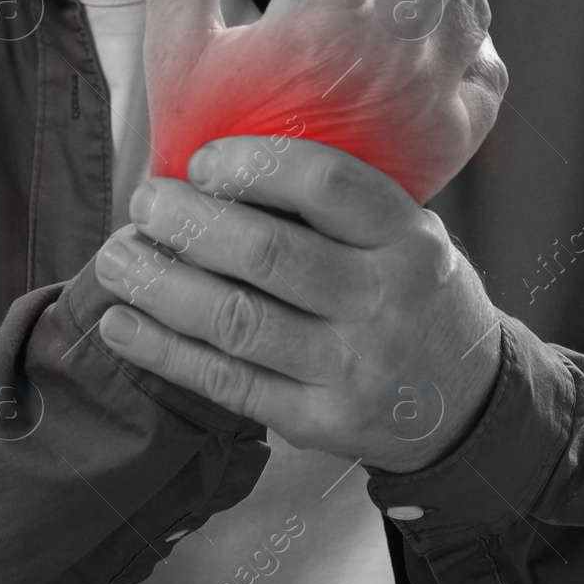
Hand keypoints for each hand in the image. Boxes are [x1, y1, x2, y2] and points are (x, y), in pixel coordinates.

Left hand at [93, 138, 504, 473]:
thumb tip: (219, 164)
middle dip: (187, 223)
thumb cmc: (414, 297)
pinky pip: (228, 382)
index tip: (200, 161)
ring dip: (160, 285)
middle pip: (267, 253)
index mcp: (406, 239)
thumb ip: (338, 206)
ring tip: (116, 259)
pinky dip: (165, 352)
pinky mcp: (320, 421)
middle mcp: (383, 300)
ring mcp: (352, 368)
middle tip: (143, 203)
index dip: (252, 165)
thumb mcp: (409, 236)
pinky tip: (123, 325)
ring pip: (236, 321)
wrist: (467, 405)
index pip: (326, 184)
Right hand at [129, 0, 506, 206]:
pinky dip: (478, 36)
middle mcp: (384, 52)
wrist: (248, 250)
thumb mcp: (180, 50)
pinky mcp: (451, 140)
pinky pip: (489, 68)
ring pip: (471, 3)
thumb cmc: (206, 147)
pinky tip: (458, 26)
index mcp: (317, 20)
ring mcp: (426, 97)